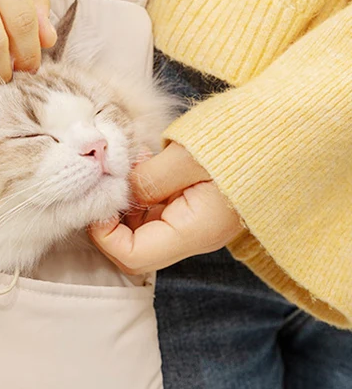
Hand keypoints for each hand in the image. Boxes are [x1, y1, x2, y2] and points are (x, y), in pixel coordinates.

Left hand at [89, 142, 245, 275]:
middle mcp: (196, 237)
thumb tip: (119, 193)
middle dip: (112, 223)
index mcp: (195, 231)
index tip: (99, 201)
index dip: (104, 235)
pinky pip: (159, 215)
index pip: (133, 257)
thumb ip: (147, 179)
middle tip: (109, 183)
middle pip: (135, 250)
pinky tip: (146, 168)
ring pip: (144, 233)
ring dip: (127, 207)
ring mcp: (198, 225)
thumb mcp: (185, 156)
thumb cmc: (243, 141)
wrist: (288, 131)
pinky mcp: (199, 210)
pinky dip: (143, 197)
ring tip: (131, 169)